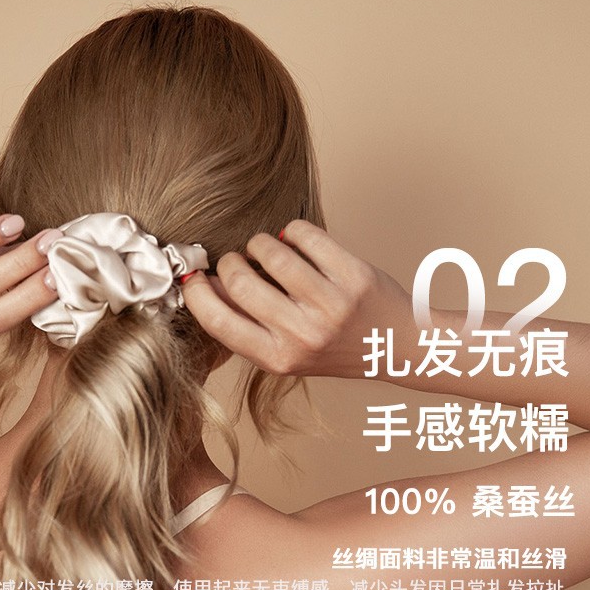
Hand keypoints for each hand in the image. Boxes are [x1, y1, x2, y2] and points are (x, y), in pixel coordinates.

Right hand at [181, 220, 412, 378]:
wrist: (395, 347)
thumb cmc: (333, 348)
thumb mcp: (286, 353)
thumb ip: (248, 326)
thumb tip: (204, 285)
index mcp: (278, 359)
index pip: (218, 322)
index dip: (197, 293)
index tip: (194, 277)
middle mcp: (303, 336)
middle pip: (239, 281)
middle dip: (230, 261)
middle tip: (238, 260)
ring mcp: (330, 306)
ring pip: (271, 252)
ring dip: (260, 242)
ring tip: (266, 247)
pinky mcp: (354, 276)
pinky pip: (306, 235)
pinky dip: (293, 230)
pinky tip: (295, 239)